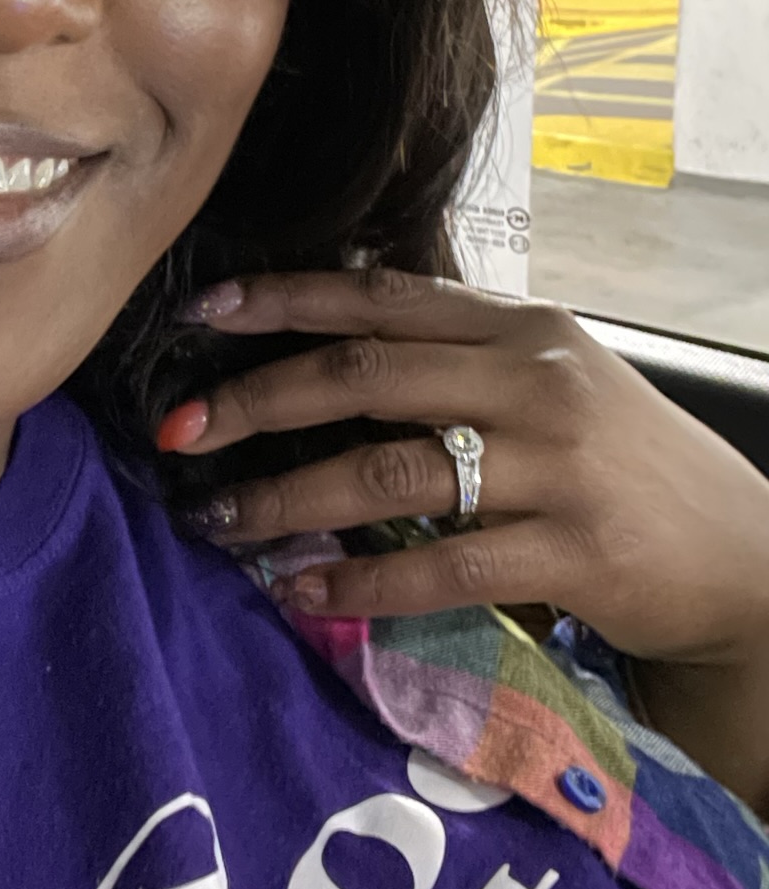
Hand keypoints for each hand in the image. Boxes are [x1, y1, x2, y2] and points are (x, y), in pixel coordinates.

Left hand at [159, 268, 768, 806]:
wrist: (746, 558)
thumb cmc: (625, 463)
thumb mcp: (553, 381)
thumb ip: (458, 357)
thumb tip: (331, 345)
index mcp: (520, 328)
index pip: (379, 298)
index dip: (283, 301)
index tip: (199, 315)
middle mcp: (533, 381)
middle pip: (363, 376)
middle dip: (255, 402)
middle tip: (176, 432)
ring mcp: (555, 467)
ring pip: (387, 472)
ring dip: (285, 499)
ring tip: (217, 520)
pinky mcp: (572, 553)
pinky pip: (440, 567)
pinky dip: (360, 580)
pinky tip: (301, 590)